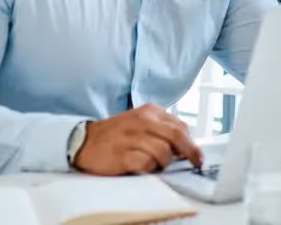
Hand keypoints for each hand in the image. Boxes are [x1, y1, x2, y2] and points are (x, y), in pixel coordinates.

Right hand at [73, 103, 202, 174]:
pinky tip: (143, 167)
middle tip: (196, 163)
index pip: (180, 126)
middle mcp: (143, 121)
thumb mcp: (141, 121)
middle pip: (177, 137)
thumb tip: (184, 146)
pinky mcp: (123, 155)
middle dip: (191, 152)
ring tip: (156, 164)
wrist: (84, 141)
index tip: (196, 153)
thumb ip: (162, 128)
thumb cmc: (117, 134)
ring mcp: (132, 137)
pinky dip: (149, 168)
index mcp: (150, 111)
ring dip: (164, 163)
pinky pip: (147, 164)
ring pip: (164, 152)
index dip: (191, 142)